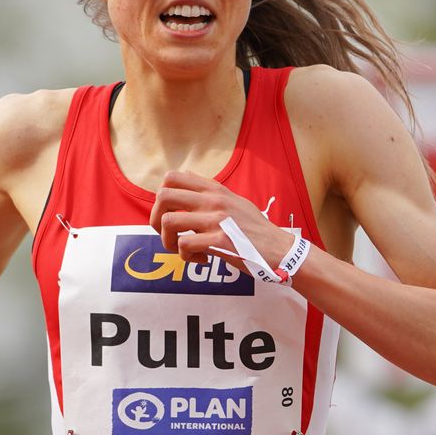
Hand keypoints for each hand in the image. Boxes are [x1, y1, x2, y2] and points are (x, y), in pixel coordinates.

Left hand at [149, 169, 291, 272]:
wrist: (279, 249)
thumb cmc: (255, 228)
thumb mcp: (234, 200)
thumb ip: (209, 190)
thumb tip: (185, 175)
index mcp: (214, 189)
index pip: (172, 178)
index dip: (161, 198)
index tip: (170, 214)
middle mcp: (213, 200)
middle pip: (163, 196)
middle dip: (156, 219)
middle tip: (168, 234)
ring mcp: (216, 220)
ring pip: (168, 222)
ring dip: (169, 241)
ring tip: (184, 249)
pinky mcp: (220, 241)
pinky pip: (184, 245)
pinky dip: (186, 257)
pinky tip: (200, 259)